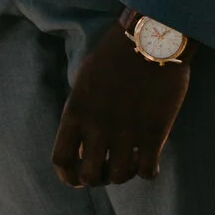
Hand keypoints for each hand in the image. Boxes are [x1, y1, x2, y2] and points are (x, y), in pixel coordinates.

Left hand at [51, 22, 187, 186]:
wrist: (151, 36)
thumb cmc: (116, 52)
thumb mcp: (85, 78)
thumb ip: (81, 109)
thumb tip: (81, 139)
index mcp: (75, 111)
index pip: (61, 160)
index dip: (68, 175)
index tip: (78, 176)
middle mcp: (97, 126)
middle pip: (89, 177)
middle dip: (97, 178)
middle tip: (108, 168)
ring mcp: (125, 131)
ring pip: (119, 177)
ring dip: (124, 175)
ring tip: (130, 162)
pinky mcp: (154, 132)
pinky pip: (147, 172)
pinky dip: (148, 172)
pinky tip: (150, 161)